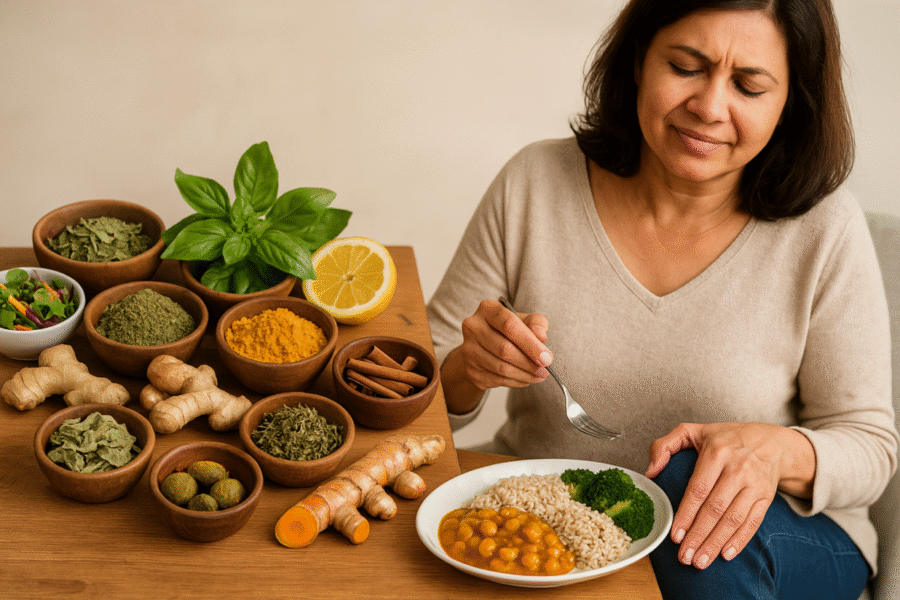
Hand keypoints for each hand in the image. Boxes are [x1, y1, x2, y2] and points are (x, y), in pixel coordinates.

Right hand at [457, 299, 552, 390]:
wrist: (485, 346)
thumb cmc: (508, 330)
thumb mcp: (525, 320)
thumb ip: (537, 324)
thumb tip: (541, 337)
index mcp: (487, 309)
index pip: (509, 325)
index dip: (530, 343)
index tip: (547, 357)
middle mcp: (473, 327)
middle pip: (504, 349)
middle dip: (529, 362)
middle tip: (545, 369)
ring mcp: (469, 350)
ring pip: (501, 368)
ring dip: (525, 375)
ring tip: (540, 375)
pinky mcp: (471, 370)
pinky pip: (498, 380)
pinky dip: (517, 381)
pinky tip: (526, 378)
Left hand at [645, 422, 814, 569]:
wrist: (770, 442)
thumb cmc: (726, 438)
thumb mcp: (693, 431)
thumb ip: (665, 445)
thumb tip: (651, 471)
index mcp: (716, 452)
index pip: (698, 489)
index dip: (686, 514)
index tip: (675, 535)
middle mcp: (737, 469)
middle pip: (715, 509)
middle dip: (698, 536)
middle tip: (684, 556)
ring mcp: (754, 484)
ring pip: (733, 519)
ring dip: (715, 543)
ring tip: (700, 561)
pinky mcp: (766, 497)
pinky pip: (753, 523)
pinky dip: (739, 541)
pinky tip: (725, 554)